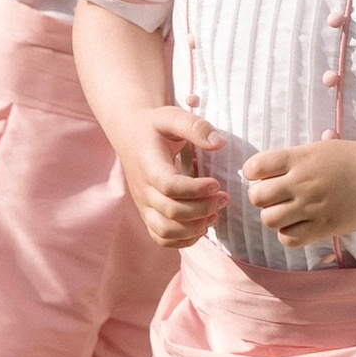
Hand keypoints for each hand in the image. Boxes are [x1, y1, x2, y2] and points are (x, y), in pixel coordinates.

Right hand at [118, 105, 225, 249]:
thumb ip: (195, 126)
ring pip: (165, 231)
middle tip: (225, 197)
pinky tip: (204, 225)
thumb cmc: (155, 125)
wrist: (131, 135)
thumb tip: (220, 143)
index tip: (217, 183)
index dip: (195, 190)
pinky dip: (184, 240)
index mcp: (149, 165)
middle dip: (203, 209)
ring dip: (195, 228)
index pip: (169, 186)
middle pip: (171, 212)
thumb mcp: (172, 116)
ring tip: (216, 213)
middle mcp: (143, 189)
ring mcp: (144, 205)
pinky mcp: (148, 214)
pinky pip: (162, 239)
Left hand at [240, 138, 355, 245]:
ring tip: (287, 213)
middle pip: (257, 197)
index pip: (254, 167)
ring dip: (274, 217)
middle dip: (261, 197)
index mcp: (300, 158)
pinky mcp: (323, 227)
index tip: (262, 175)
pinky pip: (289, 239)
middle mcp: (301, 182)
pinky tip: (299, 225)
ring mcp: (311, 207)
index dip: (253, 173)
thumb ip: (302, 153)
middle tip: (275, 196)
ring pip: (269, 220)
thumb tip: (286, 156)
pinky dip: (289, 234)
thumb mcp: (328, 147)